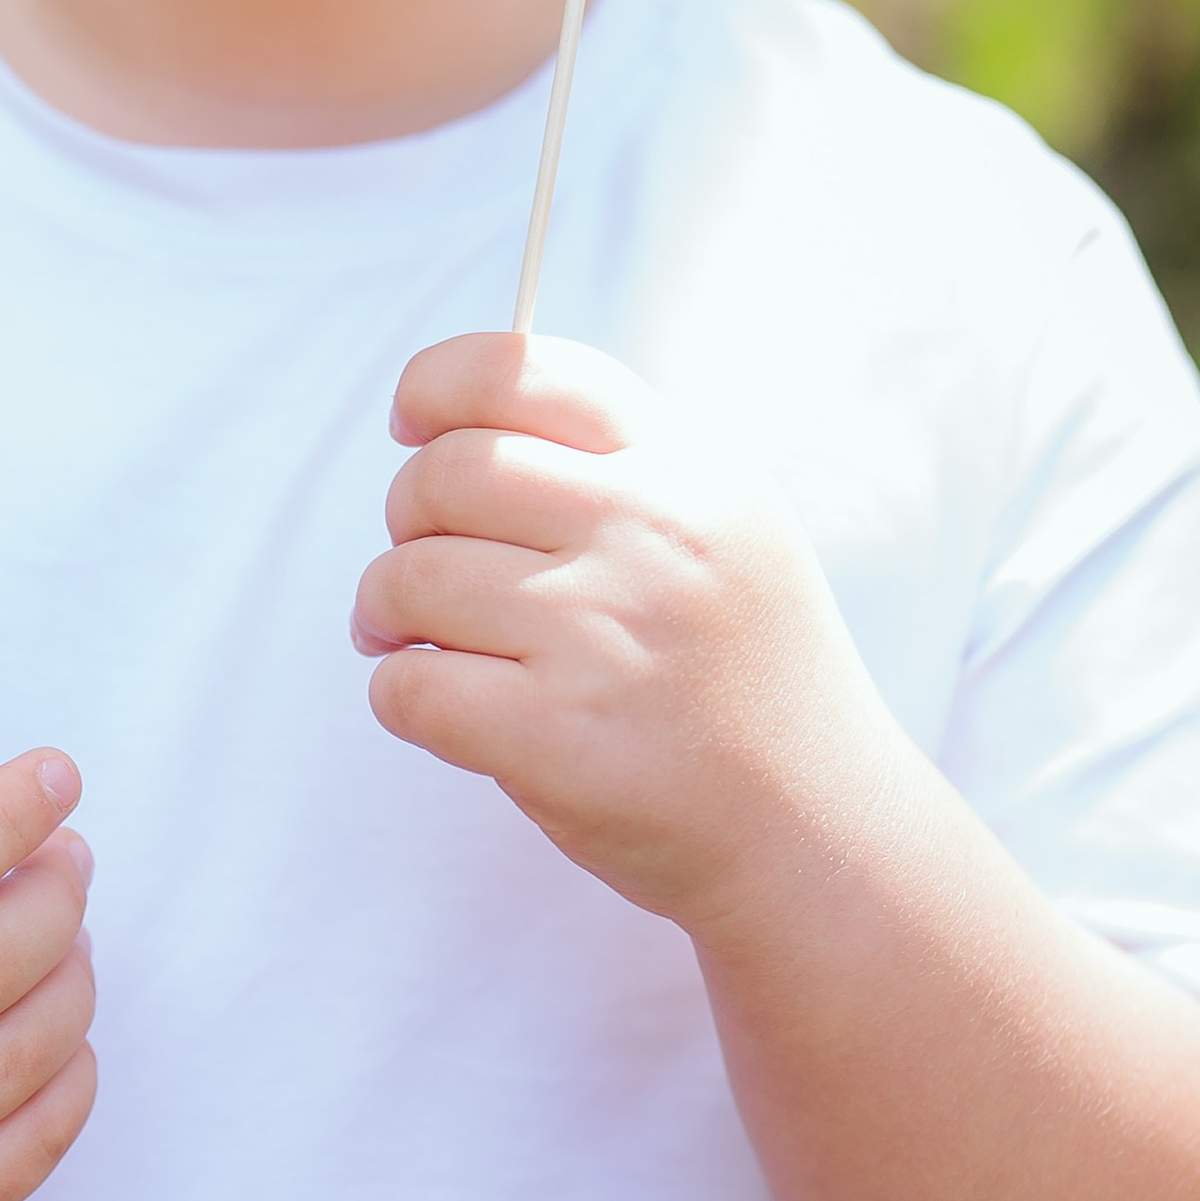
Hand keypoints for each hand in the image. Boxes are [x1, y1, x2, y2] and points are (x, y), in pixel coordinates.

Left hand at [353, 334, 897, 932]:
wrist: (814, 831)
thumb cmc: (741, 675)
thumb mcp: (725, 529)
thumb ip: (616, 466)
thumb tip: (447, 429)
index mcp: (690, 468)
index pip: (525, 369)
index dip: (438, 383)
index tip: (411, 424)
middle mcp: (653, 533)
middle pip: (449, 471)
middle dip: (404, 515)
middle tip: (418, 568)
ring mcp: (605, 633)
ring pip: (410, 578)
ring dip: (385, 612)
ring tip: (413, 642)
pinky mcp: (560, 735)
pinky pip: (412, 689)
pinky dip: (400, 697)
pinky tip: (442, 707)